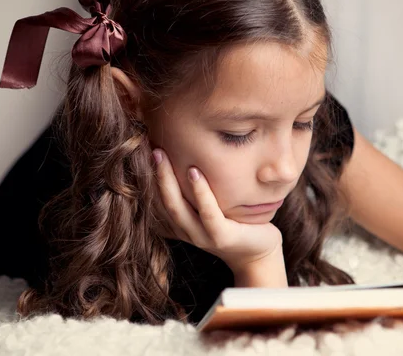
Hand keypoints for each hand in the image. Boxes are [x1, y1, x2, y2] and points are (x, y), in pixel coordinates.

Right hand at [153, 148, 283, 274]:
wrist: (259, 254)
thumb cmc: (237, 225)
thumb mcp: (212, 209)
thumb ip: (197, 194)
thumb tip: (190, 159)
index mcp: (181, 224)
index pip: (157, 201)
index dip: (148, 179)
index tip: (143, 152)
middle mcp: (186, 232)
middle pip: (162, 201)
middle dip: (155, 174)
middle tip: (151, 148)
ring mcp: (202, 237)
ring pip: (177, 208)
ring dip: (167, 180)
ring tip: (162, 155)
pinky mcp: (221, 237)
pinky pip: (207, 213)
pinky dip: (200, 192)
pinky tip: (194, 172)